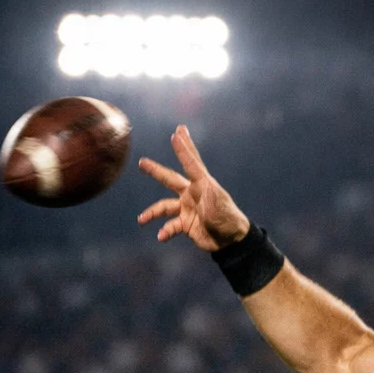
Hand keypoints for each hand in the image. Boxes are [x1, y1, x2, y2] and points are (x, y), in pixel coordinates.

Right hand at [137, 125, 249, 250]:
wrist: (231, 241)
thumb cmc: (225, 214)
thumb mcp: (211, 192)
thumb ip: (196, 171)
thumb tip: (186, 153)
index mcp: (200, 184)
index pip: (190, 161)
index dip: (184, 147)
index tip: (178, 131)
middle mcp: (191, 194)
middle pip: (169, 179)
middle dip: (155, 171)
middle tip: (141, 162)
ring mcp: (188, 210)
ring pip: (164, 207)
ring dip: (152, 213)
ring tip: (141, 219)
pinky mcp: (187, 225)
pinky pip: (171, 227)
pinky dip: (165, 232)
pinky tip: (161, 236)